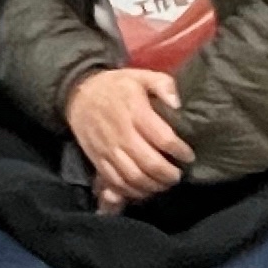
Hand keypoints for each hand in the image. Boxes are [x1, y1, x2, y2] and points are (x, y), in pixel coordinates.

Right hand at [67, 65, 191, 207]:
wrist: (78, 94)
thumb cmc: (116, 86)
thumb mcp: (141, 76)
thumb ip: (164, 85)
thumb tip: (178, 104)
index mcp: (134, 111)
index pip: (163, 139)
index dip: (180, 151)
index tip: (189, 156)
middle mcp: (121, 133)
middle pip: (149, 163)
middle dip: (169, 174)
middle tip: (178, 174)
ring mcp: (108, 149)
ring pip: (134, 177)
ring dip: (153, 185)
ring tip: (164, 183)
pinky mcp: (97, 159)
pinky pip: (116, 182)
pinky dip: (133, 191)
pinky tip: (144, 189)